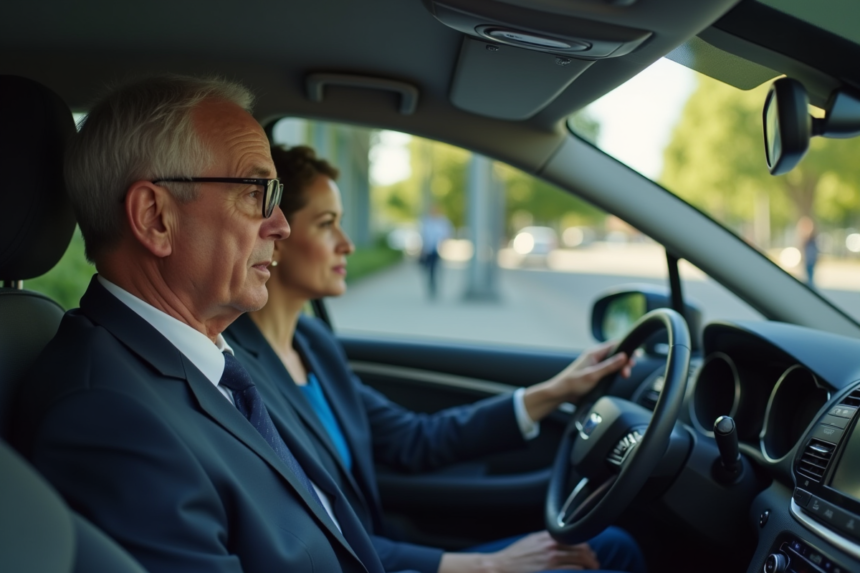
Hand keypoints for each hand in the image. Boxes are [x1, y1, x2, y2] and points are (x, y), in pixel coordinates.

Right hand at [482, 531, 599, 572]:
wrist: (501, 567)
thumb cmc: (514, 557)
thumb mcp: (530, 541)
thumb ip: (546, 539)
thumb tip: (560, 540)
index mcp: (546, 537)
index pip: (574, 537)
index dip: (585, 546)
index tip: (589, 552)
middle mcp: (551, 546)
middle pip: (580, 548)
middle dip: (591, 557)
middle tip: (595, 564)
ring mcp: (551, 560)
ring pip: (579, 560)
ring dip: (588, 566)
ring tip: (591, 570)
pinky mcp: (550, 572)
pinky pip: (573, 571)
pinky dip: (580, 572)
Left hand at [550, 340, 633, 402]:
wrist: (561, 393)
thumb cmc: (573, 383)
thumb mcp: (593, 375)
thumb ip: (609, 366)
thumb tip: (624, 356)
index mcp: (594, 353)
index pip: (615, 344)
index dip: (626, 349)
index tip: (633, 358)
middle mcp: (595, 357)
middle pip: (616, 354)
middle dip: (625, 362)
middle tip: (627, 373)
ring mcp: (595, 365)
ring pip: (614, 362)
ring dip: (621, 368)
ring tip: (624, 376)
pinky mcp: (595, 373)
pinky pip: (609, 369)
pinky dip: (615, 372)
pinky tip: (618, 378)